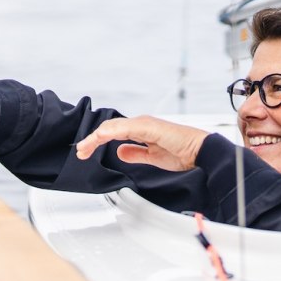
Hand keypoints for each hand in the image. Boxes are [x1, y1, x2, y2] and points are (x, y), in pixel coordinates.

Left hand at [73, 115, 209, 171]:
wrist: (200, 151)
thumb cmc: (181, 153)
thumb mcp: (152, 157)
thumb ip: (135, 153)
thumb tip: (120, 152)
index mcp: (140, 130)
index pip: (113, 133)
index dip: (97, 141)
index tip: (85, 153)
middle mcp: (140, 124)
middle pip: (109, 128)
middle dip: (92, 140)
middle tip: (80, 152)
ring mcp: (144, 123)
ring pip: (112, 126)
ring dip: (96, 137)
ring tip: (84, 147)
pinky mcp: (148, 126)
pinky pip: (125, 127)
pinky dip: (110, 131)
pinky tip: (100, 137)